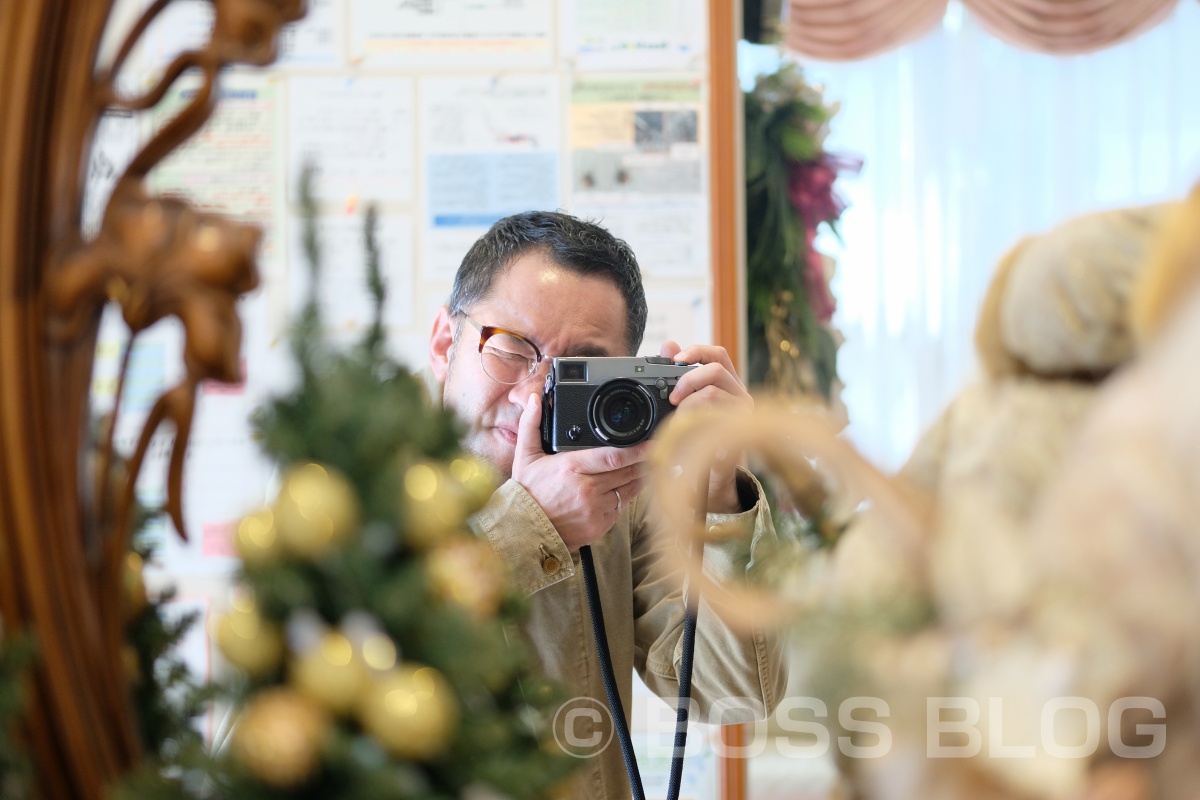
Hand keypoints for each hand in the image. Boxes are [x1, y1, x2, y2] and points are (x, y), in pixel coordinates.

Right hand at [511, 393, 649, 551]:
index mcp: (572, 468)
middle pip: (627, 472)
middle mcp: (588, 489)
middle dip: (642, 461)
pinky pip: (620, 509)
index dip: (637, 449)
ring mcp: (596, 510)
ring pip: (628, 490)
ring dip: (636, 478)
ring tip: (640, 467)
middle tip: (653, 451)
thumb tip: (535, 400)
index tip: (651, 441)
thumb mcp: (525, 457)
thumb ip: (531, 425)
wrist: (524, 531)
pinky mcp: (599, 526)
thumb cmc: (527, 493)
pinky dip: (623, 498)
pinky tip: (620, 490)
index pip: (614, 456)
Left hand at [660, 340, 753, 513]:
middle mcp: (739, 394)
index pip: (717, 354)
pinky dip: (693, 423)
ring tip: (679, 419)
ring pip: (713, 392)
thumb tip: (669, 343)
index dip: (695, 350)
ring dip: (688, 403)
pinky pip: (713, 418)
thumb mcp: (683, 404)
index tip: (674, 359)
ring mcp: (741, 413)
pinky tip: (687, 433)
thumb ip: (678, 374)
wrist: (711, 475)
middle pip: (717, 367)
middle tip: (672, 396)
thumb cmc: (698, 437)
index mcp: (727, 383)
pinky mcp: (738, 432)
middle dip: (689, 377)